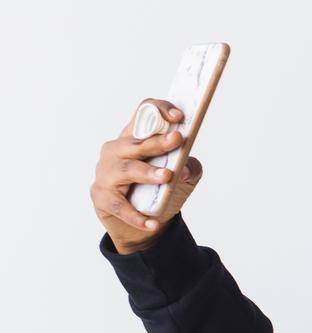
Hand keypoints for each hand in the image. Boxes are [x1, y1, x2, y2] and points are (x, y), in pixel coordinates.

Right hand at [92, 99, 203, 254]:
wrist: (140, 222)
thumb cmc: (158, 189)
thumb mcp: (180, 177)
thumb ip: (189, 168)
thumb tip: (186, 169)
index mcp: (135, 137)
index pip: (144, 113)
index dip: (160, 110)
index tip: (179, 117)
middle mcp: (117, 150)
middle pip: (136, 142)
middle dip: (158, 141)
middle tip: (177, 140)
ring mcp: (105, 172)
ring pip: (127, 169)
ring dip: (147, 172)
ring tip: (167, 176)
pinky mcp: (101, 196)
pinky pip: (120, 206)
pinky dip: (137, 216)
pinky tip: (152, 223)